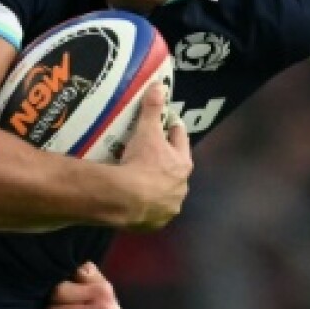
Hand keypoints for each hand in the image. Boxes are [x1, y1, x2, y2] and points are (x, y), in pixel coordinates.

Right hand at [113, 85, 191, 229]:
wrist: (127, 200)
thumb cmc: (141, 162)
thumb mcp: (146, 132)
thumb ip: (152, 109)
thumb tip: (159, 85)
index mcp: (183, 164)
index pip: (179, 140)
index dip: (172, 129)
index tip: (166, 124)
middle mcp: (181, 187)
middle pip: (175, 169)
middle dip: (166, 162)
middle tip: (149, 154)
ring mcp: (169, 207)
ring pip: (165, 193)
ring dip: (157, 188)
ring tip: (140, 181)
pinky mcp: (155, 223)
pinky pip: (152, 212)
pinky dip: (146, 207)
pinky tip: (135, 203)